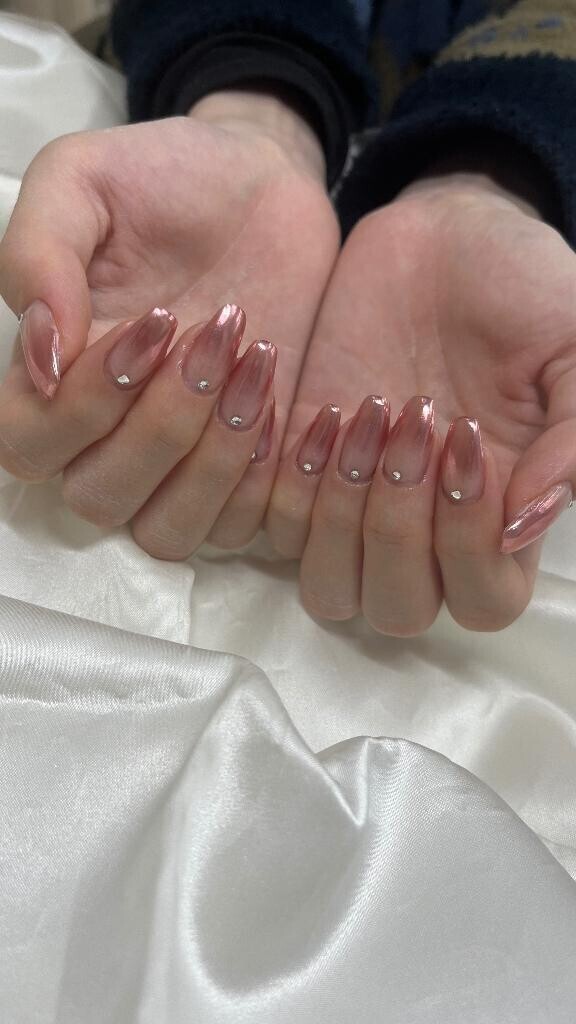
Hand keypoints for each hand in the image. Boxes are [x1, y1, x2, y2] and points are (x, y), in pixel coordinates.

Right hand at [0, 91, 338, 557]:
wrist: (265, 186)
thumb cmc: (166, 179)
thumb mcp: (83, 179)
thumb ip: (38, 255)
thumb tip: (40, 358)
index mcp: (57, 375)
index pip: (28, 444)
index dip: (81, 404)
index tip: (154, 320)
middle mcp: (109, 436)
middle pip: (98, 496)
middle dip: (159, 426)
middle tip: (214, 329)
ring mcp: (180, 463)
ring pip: (166, 530)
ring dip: (211, 459)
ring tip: (255, 363)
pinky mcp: (247, 471)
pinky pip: (240, 525)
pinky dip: (262, 475)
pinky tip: (281, 395)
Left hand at [267, 170, 575, 633]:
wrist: (443, 234)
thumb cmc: (521, 290)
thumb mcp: (574, 350)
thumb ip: (571, 443)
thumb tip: (523, 527)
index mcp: (498, 516)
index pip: (483, 600)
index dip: (469, 543)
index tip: (467, 437)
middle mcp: (426, 527)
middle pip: (397, 609)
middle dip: (399, 529)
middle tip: (416, 421)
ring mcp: (357, 503)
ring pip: (328, 586)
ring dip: (340, 514)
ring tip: (365, 415)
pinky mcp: (299, 468)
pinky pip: (274, 524)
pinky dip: (292, 478)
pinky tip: (323, 407)